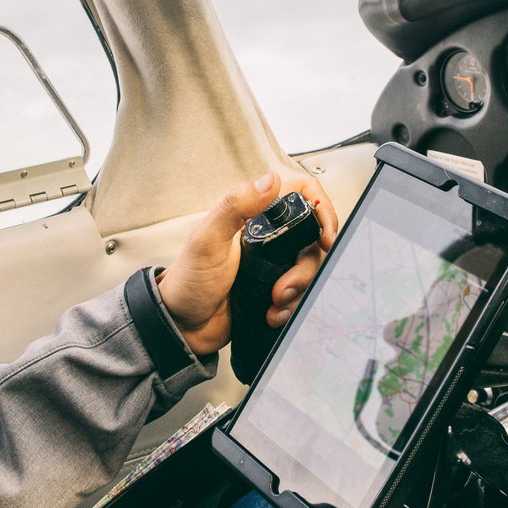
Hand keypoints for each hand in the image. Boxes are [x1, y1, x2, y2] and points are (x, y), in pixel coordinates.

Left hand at [156, 171, 339, 355]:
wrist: (183, 326)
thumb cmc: (187, 281)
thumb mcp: (207, 240)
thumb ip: (235, 206)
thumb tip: (269, 181)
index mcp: (253, 216)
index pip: (300, 194)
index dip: (320, 209)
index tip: (324, 235)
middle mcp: (267, 236)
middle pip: (311, 238)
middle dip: (306, 266)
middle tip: (286, 285)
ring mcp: (273, 264)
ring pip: (309, 267)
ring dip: (299, 288)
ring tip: (275, 301)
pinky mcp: (274, 289)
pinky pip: (300, 293)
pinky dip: (292, 305)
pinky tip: (273, 313)